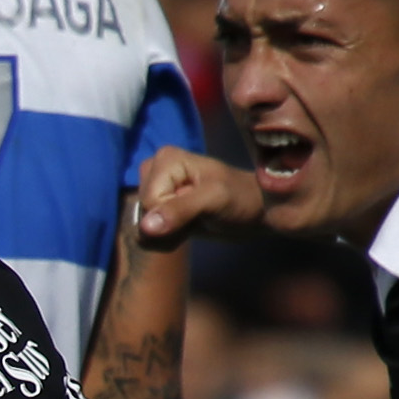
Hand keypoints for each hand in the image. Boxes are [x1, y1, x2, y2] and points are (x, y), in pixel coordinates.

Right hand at [128, 145, 263, 251]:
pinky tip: (187, 229)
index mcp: (165, 159)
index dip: (171, 214)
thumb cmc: (242, 198)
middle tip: (197, 218)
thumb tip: (145, 227)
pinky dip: (166, 238)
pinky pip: (146, 232)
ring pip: (141, 225)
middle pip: (141, 212)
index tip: (199, 210)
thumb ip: (180, 210)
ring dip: (167, 234)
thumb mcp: (214, 200)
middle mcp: (155, 171)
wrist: (257, 211)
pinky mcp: (160, 207)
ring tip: (194, 223)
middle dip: (167, 225)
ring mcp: (156, 190)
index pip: (149, 201)